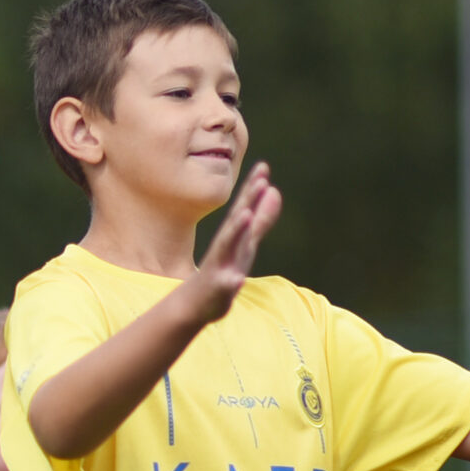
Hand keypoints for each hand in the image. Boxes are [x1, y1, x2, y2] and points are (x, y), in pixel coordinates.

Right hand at [175, 163, 280, 324]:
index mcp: (235, 236)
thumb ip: (261, 219)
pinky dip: (231, 280)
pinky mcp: (217, 289)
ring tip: (246, 215)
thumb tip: (273, 190)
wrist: (196, 303)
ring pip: (228, 248)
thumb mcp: (246, 243)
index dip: (253, 189)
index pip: (245, 208)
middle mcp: (226, 247)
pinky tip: (237, 278)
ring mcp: (220, 267)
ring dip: (236, 231)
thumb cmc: (223, 270)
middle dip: (248, 201)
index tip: (263, 167)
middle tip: (260, 180)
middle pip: (237, 221)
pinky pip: (225, 285)